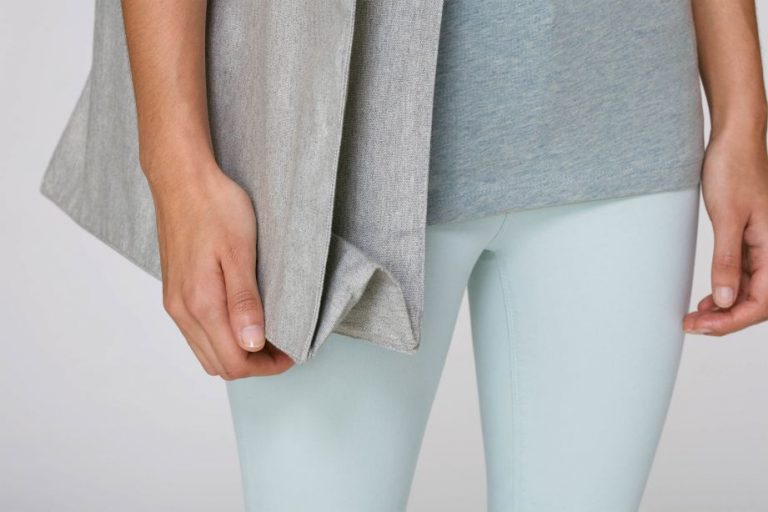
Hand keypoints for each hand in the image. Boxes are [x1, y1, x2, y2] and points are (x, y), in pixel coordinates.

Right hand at [147, 159, 294, 377]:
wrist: (182, 180)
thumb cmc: (215, 208)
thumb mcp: (240, 252)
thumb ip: (244, 302)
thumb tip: (252, 345)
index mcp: (200, 304)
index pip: (235, 362)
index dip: (267, 366)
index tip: (292, 351)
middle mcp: (182, 311)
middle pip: (219, 364)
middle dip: (254, 364)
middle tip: (284, 345)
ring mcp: (175, 303)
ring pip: (206, 352)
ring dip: (237, 353)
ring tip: (267, 334)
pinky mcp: (174, 293)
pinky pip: (196, 333)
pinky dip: (221, 338)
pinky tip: (242, 320)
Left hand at [684, 129, 767, 335]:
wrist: (734, 139)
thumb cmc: (734, 170)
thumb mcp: (726, 217)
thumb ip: (727, 260)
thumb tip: (725, 299)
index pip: (761, 301)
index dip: (733, 320)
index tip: (702, 327)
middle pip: (757, 301)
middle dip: (726, 319)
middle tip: (692, 326)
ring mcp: (763, 245)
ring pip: (750, 289)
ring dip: (725, 307)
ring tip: (696, 317)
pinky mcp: (751, 238)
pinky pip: (744, 274)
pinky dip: (726, 289)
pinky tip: (709, 298)